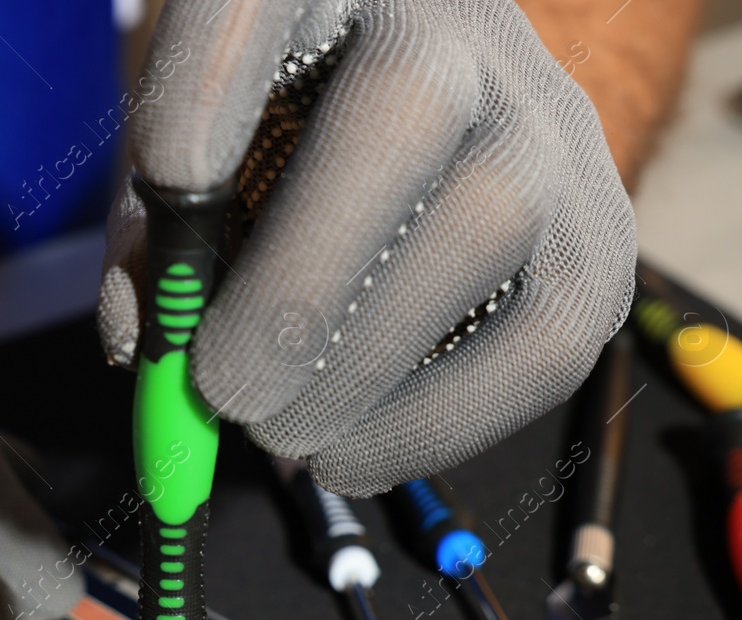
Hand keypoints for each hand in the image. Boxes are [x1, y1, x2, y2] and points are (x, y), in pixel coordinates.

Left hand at [99, 0, 635, 495]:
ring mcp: (549, 117)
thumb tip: (139, 342)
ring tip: (282, 436)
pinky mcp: (602, 228)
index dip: (216, 83)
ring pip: (492, 219)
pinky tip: (354, 454)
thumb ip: (155, 236)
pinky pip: (554, 333)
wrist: (438, 114)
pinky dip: (442, 420)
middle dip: (304, 278)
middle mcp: (456, 20)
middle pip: (404, 109)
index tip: (168, 178)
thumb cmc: (280, 143)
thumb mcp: (196, 158)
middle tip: (226, 391)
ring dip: (370, 363)